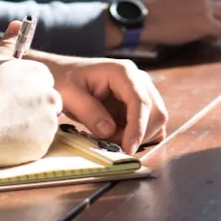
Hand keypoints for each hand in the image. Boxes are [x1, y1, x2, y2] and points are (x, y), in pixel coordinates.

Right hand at [0, 21, 61, 167]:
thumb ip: (8, 43)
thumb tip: (17, 23)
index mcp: (40, 74)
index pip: (42, 83)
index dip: (24, 92)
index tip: (8, 99)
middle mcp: (50, 96)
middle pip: (46, 104)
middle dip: (30, 110)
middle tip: (4, 115)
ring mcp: (49, 122)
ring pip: (43, 125)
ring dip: (28, 128)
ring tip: (1, 128)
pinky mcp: (43, 145)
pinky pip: (37, 145)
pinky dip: (24, 145)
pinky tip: (4, 141)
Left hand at [39, 57, 168, 153]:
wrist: (64, 75)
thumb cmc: (65, 80)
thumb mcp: (69, 95)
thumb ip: (89, 112)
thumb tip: (109, 131)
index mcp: (123, 72)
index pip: (140, 101)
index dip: (138, 127)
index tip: (128, 148)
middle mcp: (138, 80)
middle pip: (156, 112)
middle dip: (139, 135)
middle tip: (113, 145)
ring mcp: (141, 92)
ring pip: (156, 121)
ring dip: (138, 137)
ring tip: (111, 139)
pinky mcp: (139, 105)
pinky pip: (150, 125)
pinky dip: (139, 136)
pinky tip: (119, 137)